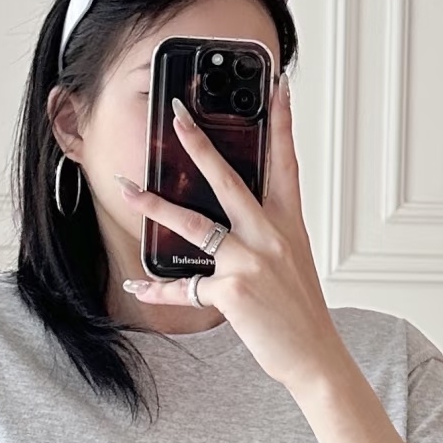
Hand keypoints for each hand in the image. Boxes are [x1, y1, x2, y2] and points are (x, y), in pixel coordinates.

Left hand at [115, 74, 346, 396]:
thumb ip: (266, 235)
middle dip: (200, 145)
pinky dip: (158, 290)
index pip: (286, 162)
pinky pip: (184, 287)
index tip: (277, 86)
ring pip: (195, 225)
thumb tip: (231, 222)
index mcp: (289, 225)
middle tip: (177, 116)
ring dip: (155, 208)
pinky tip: (137, 287)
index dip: (282, 122)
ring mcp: (252, 262)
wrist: (314, 356)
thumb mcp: (293, 262)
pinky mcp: (232, 291)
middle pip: (230, 181)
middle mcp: (271, 236)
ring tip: (128, 191)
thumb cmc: (300, 312)